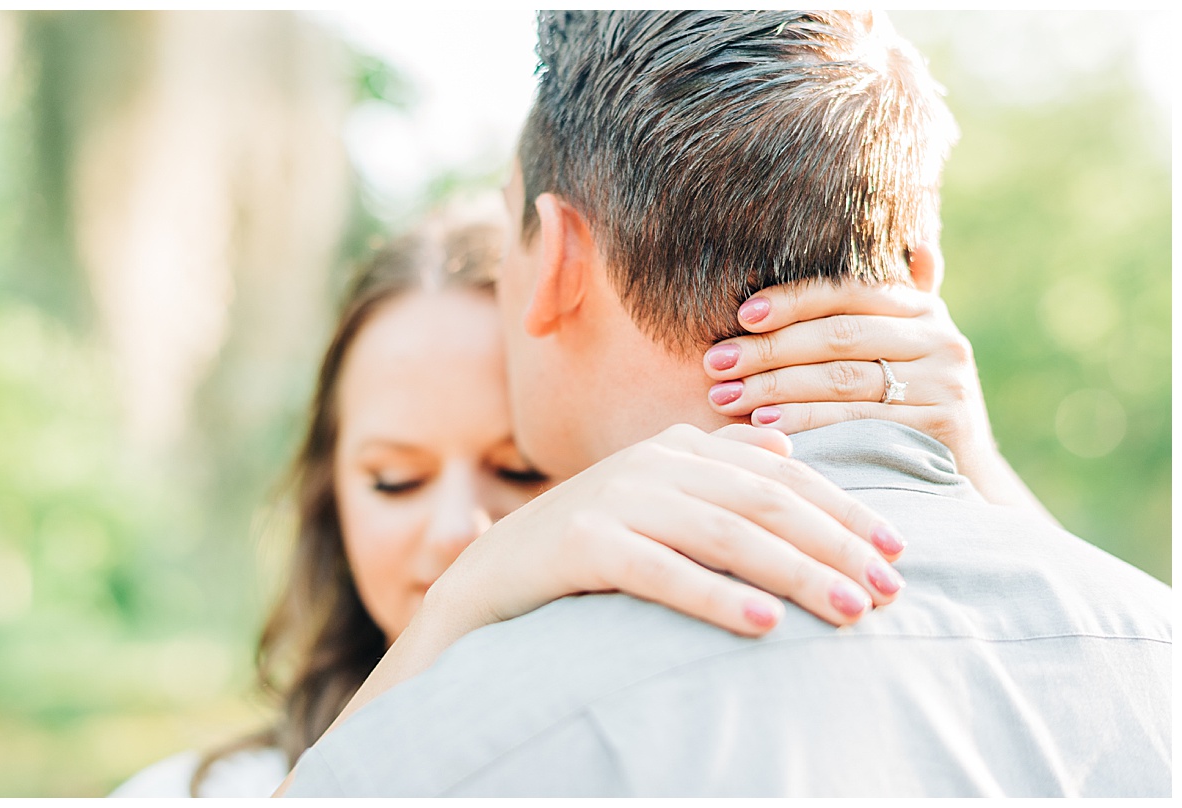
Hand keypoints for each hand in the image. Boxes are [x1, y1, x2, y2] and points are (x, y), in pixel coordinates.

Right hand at [426, 423, 905, 639]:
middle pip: (764, 501)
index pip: (779, 473)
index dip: (842, 507)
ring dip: (795, 572)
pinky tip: (763, 622)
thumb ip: (718, 472)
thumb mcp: (657, 500)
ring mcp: (615, 499)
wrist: (492, 577)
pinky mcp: (583, 544)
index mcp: (677, 448)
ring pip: (725, 533)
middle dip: (834, 543)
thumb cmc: (589, 545)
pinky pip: (661, 570)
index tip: (894, 548)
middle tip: (887, 589)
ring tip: (847, 610)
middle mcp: (651, 463)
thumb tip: (788, 454)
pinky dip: (715, 595)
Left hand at [702, 280, 1052, 517]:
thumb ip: (890, 305)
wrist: (963, 477)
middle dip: (769, 349)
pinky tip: (766, 426)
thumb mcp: (906, 348)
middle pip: (838, 336)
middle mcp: (940, 338)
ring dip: (776, 387)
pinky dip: (808, 422)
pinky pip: (857, 421)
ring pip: (843, 379)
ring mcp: (944, 382)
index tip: (741, 316)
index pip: (847, 291)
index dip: (792, 300)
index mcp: (922, 308)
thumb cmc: (911, 403)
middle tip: (716, 363)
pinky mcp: (940, 425)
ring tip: (726, 397)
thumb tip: (916, 243)